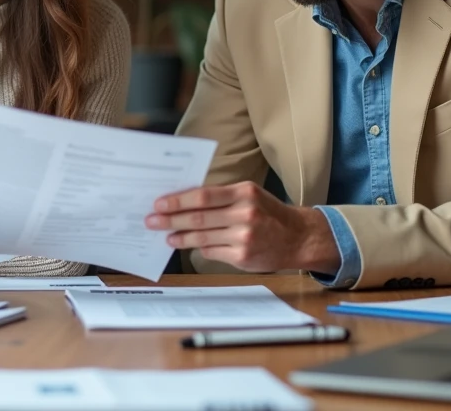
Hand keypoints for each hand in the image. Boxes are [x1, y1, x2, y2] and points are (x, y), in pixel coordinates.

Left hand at [146, 182, 339, 273]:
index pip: (202, 196)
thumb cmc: (268, 213)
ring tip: (166, 235)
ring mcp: (244, 237)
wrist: (298, 237)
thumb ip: (220, 197)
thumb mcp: (248, 195)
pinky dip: (198, 248)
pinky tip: (188, 245)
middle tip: (152, 220)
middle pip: (198, 217)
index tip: (158, 203)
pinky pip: (212, 252)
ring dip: (180, 236)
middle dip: (170, 219)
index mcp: (243, 193)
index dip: (177, 201)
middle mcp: (244, 214)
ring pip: (202, 237)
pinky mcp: (243, 256)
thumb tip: (183, 201)